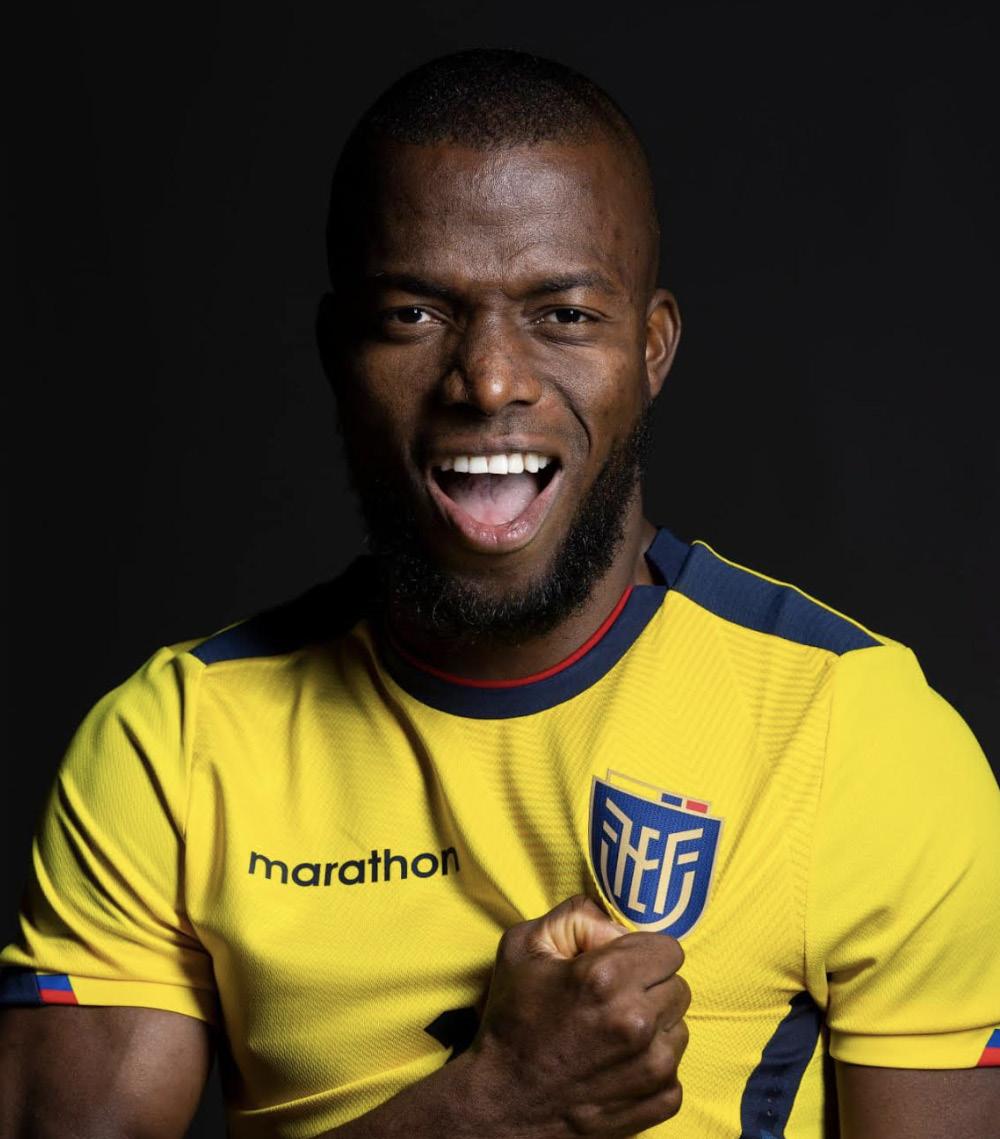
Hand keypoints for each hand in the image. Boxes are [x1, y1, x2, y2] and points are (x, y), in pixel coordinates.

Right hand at [468, 894, 689, 1137]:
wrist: (501, 1103)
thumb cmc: (511, 1022)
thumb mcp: (524, 945)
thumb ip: (577, 916)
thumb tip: (616, 927)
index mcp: (606, 977)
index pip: (669, 949)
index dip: (643, 953)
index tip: (621, 965)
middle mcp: (636, 1021)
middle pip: (678, 986)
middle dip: (650, 987)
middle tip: (613, 1000)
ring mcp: (651, 1066)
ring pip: (680, 1027)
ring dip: (654, 1028)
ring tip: (613, 1035)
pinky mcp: (657, 1101)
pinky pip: (676, 1070)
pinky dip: (652, 1067)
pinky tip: (618, 1065)